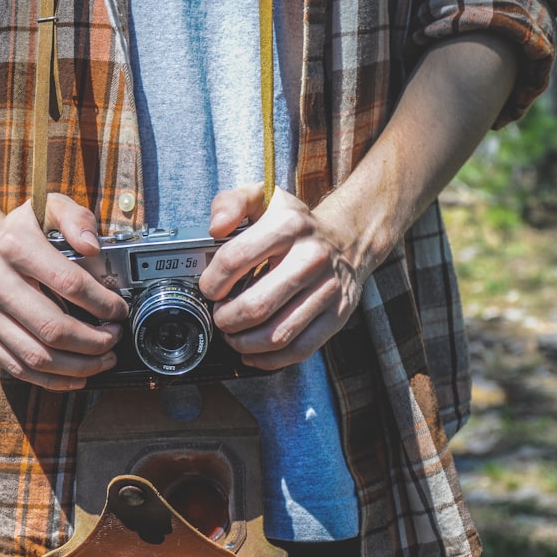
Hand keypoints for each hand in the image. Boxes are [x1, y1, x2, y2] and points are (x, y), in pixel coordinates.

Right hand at [0, 194, 128, 390]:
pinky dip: (52, 380)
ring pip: (37, 356)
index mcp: (14, 245)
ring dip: (78, 366)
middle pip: (53, 327)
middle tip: (114, 338)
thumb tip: (93, 246)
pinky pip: (19, 368)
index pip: (68, 283)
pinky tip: (77, 376)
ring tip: (103, 359)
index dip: (102, 302)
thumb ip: (76, 218)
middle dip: (94, 341)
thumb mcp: (47, 206)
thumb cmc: (19, 230)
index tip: (119, 309)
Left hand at [199, 183, 364, 371]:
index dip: (212, 281)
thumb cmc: (295, 224)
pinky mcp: (338, 315)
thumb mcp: (263, 197)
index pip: (235, 259)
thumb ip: (231, 203)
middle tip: (219, 316)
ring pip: (278, 334)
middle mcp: (312, 257)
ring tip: (232, 335)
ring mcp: (328, 289)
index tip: (209, 288)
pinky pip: (300, 349)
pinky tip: (252, 352)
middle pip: (256, 305)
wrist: (347, 238)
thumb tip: (216, 228)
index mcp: (289, 225)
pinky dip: (269, 359)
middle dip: (226, 319)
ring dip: (245, 342)